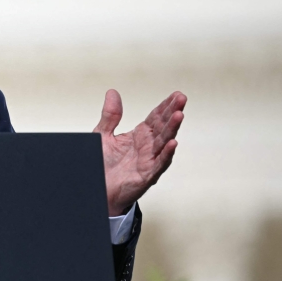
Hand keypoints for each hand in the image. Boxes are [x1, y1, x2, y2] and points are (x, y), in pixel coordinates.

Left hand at [94, 89, 185, 216]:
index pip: (156, 117)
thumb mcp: (103, 134)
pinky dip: (166, 154)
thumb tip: (113, 92)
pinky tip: (172, 143)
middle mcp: (148, 146)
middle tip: (182, 99)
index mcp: (140, 135)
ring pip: (164, 142)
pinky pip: (159, 163)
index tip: (176, 94)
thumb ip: (110, 115)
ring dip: (172, 129)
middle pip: (163, 126)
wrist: (99, 188)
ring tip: (179, 115)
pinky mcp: (148, 175)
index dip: (165, 106)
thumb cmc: (103, 163)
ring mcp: (150, 160)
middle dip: (172, 112)